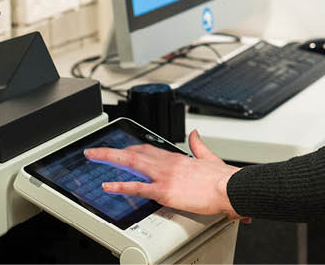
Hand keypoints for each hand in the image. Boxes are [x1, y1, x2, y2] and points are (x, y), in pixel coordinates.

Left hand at [85, 130, 247, 220]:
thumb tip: (196, 134)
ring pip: (131, 163)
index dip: (132, 148)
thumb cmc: (223, 179)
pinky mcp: (164, 191)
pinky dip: (120, 185)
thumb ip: (199, 145)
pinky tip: (108, 185)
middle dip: (113, 151)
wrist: (230, 187)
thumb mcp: (209, 157)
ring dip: (110, 159)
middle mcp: (168, 163)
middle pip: (134, 152)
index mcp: (177, 157)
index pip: (149, 149)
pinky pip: (137, 187)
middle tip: (96, 151)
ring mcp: (164, 176)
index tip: (122, 148)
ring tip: (94, 157)